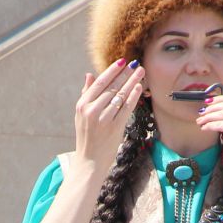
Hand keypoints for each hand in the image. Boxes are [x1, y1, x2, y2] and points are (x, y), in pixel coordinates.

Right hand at [75, 60, 144, 174]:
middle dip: (125, 74)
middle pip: (112, 87)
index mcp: (82, 105)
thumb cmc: (86, 136)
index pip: (99, 83)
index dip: (112, 71)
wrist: (89, 161)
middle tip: (136, 64)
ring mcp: (103, 119)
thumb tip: (89, 74)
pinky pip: (126, 108)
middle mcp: (92, 110)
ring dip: (132, 82)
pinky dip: (133, 96)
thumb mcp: (81, 114)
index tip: (122, 61)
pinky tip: (139, 87)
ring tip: (141, 72)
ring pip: (121, 96)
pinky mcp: (114, 127)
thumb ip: (86, 94)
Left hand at [197, 94, 222, 172]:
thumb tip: (215, 102)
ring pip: (222, 114)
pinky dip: (209, 125)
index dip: (222, 99)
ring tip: (200, 120)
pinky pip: (219, 124)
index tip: (210, 101)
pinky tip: (204, 128)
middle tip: (202, 112)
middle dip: (213, 107)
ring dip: (208, 117)